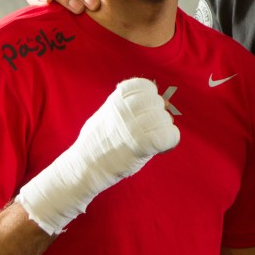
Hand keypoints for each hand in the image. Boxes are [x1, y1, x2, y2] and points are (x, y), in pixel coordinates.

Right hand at [17, 78, 179, 234]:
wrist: (84, 168)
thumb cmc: (96, 143)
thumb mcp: (105, 114)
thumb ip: (124, 105)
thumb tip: (156, 98)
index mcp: (116, 101)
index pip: (144, 86)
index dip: (149, 97)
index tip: (144, 110)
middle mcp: (125, 110)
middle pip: (157, 102)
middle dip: (157, 115)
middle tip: (149, 130)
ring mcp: (133, 126)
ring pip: (165, 119)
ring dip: (163, 130)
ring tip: (152, 141)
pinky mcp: (142, 144)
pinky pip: (170, 135)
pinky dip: (169, 142)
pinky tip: (160, 149)